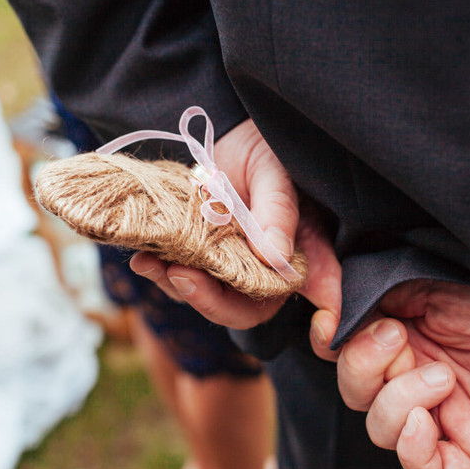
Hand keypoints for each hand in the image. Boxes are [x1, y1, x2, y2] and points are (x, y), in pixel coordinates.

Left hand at [130, 119, 341, 330]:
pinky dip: (161, 272)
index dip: (325, 319)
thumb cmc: (265, 148)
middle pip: (248, 309)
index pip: (319, 292)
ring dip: (179, 288)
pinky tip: (144, 258)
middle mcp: (266, 267)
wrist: (225, 132)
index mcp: (301, 248)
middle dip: (213, 303)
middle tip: (183, 277)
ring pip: (209, 299)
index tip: (323, 335)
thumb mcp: (274, 172)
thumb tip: (273, 256)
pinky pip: (181, 278)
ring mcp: (231, 266)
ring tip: (152, 264)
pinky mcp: (200, 258)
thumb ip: (277, 211)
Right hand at [317, 280, 469, 468]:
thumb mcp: (424, 282)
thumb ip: (374, 295)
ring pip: (383, 432)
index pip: (343, 355)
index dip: (330, 344)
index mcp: (402, 341)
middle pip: (355, 394)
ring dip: (399, 400)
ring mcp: (444, 419)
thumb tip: (332, 312)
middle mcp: (416, 381)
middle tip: (397, 337)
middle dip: (364, 366)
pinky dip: (414, 450)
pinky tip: (426, 418)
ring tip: (443, 375)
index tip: (333, 322)